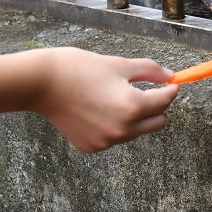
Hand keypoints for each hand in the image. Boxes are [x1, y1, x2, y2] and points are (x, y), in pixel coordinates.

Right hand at [30, 48, 179, 152]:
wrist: (40, 84)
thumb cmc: (78, 69)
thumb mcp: (119, 64)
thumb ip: (149, 71)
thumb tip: (168, 76)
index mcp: (131, 107)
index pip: (164, 101)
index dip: (170, 89)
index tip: (170, 83)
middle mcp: (121, 130)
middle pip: (157, 122)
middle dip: (157, 106)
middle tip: (146, 90)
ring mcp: (106, 142)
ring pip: (137, 131)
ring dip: (136, 117)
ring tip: (116, 97)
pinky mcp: (91, 147)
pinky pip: (115, 138)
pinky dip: (115, 126)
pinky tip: (98, 109)